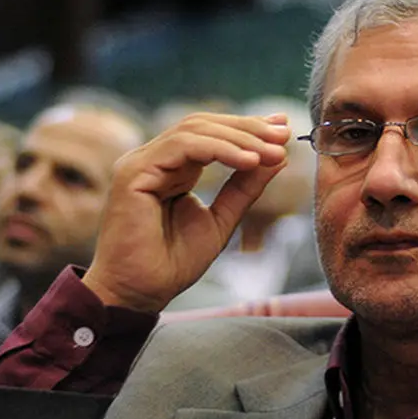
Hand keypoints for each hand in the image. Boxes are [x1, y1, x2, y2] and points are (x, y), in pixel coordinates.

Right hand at [82, 113, 290, 311]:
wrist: (140, 293)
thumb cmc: (172, 264)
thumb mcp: (221, 220)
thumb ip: (244, 189)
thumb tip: (277, 158)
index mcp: (172, 169)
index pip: (210, 135)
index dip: (247, 129)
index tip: (283, 131)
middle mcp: (154, 160)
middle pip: (203, 124)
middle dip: (247, 127)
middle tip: (283, 135)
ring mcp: (140, 163)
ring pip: (193, 130)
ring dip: (238, 138)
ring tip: (272, 152)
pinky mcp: (134, 171)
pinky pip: (181, 146)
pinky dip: (218, 149)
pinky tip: (248, 161)